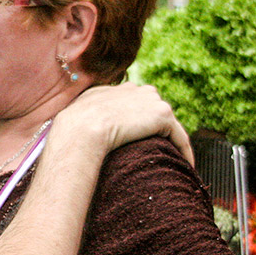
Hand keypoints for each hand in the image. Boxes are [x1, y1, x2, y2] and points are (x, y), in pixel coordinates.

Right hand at [56, 83, 193, 165]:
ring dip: (171, 140)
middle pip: (151, 108)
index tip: (138, 141)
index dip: (136, 121)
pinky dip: (184, 150)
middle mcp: (132, 89)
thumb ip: (80, 125)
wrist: (80, 130)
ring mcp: (148, 99)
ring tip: (174, 161)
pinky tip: (185, 166)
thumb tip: (70, 145)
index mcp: (110, 90)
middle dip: (155, 127)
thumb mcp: (71, 124)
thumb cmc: (70, 134)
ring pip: (167, 122)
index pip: (130, 102)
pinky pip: (179, 134)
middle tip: (159, 151)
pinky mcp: (161, 113)